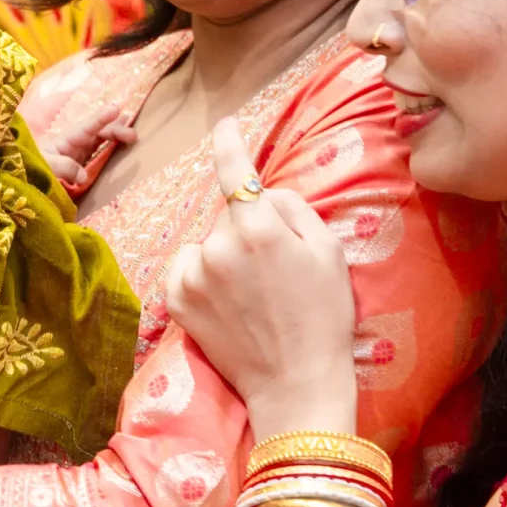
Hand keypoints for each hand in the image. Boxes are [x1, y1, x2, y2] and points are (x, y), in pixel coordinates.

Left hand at [36, 103, 135, 191]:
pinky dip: (111, 149)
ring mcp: (78, 152)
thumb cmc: (30, 165)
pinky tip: (121, 148)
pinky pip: (98, 154)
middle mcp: (74, 142)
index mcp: (66, 139)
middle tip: (133, 135)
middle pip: (99, 132)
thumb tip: (84, 176)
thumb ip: (63, 167)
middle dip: (116, 129)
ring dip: (116, 136)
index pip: (87, 126)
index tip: (116, 109)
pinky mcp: (79, 164)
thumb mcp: (44, 165)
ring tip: (132, 134)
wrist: (21, 174)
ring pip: (101, 140)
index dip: (102, 118)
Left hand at [164, 118, 359, 436]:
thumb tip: (268, 193)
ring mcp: (194, 275)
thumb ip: (296, 210)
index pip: (236, 171)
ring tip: (251, 294)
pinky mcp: (177, 301)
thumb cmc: (323, 316)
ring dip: (223, 255)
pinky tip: (226, 302)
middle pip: (228, 217)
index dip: (229, 143)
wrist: (296, 382)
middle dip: (247, 229)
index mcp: (259, 228)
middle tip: (275, 271)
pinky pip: (187, 268)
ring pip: (207, 243)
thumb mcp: (329, 252)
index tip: (224, 124)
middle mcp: (219, 245)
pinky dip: (201, 276)